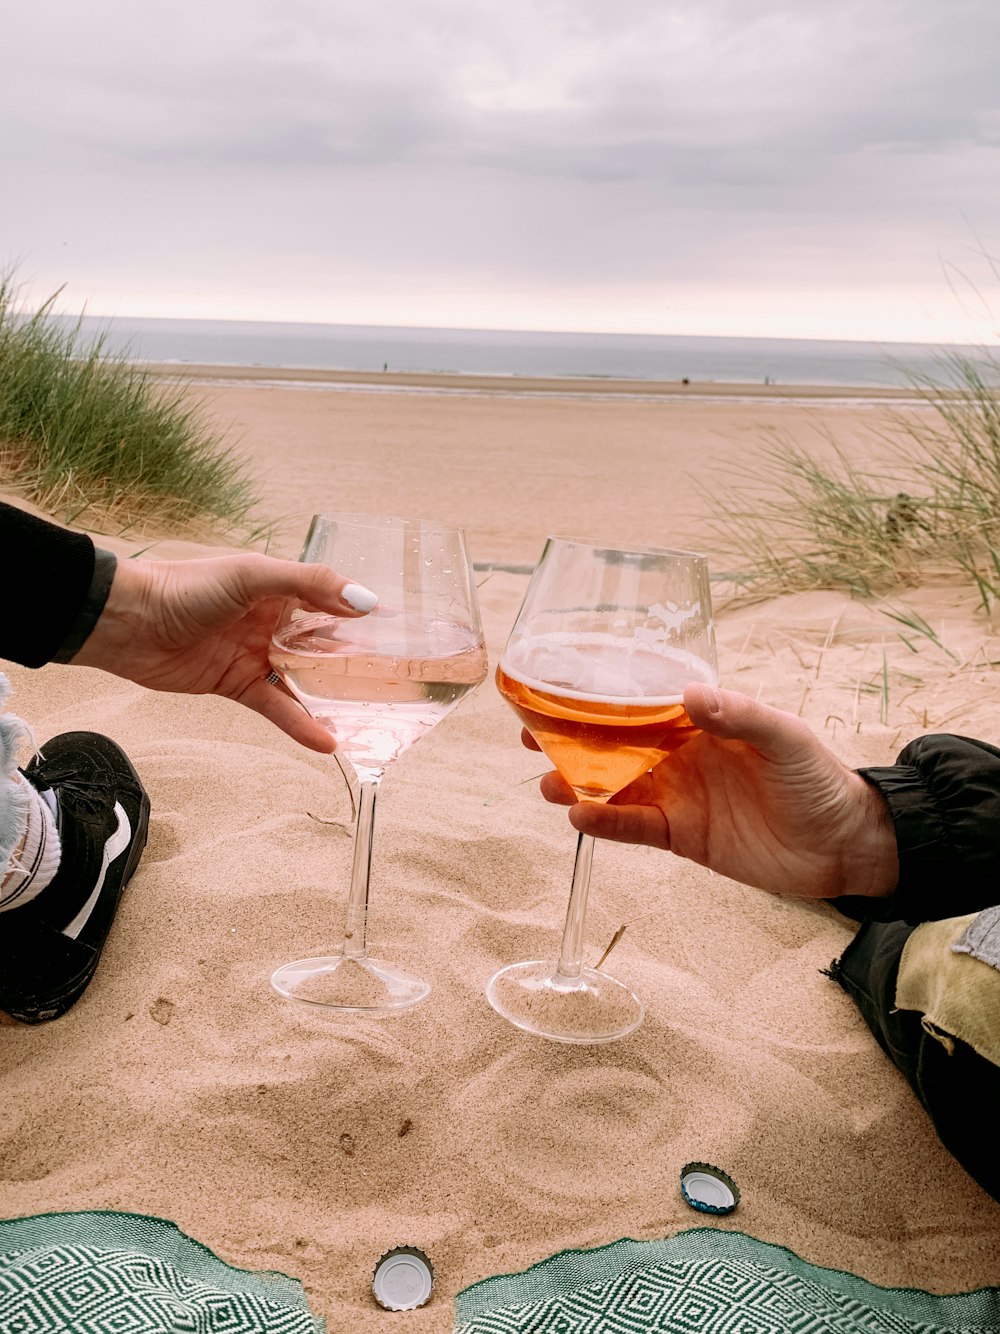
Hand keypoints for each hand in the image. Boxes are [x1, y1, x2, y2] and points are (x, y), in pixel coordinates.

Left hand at [72, 554, 375, 752]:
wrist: (127, 622)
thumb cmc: (186, 586)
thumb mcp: (253, 576)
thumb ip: (309, 585)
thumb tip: (367, 603)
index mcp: (281, 587)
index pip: (334, 599)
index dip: (365, 615)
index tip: (403, 632)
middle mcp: (274, 619)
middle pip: (326, 642)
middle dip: (359, 660)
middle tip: (398, 679)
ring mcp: (257, 653)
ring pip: (306, 678)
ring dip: (334, 697)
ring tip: (372, 717)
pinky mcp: (238, 684)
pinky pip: (278, 707)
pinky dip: (301, 724)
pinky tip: (328, 742)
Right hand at [528, 682, 898, 900]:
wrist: (846, 846)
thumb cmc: (820, 779)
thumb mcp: (785, 737)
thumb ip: (739, 716)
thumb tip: (689, 694)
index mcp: (700, 723)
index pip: (640, 705)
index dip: (599, 699)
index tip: (559, 689)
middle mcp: (681, 756)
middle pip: (614, 745)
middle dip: (571, 741)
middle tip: (530, 737)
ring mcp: (678, 797)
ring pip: (615, 788)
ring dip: (579, 784)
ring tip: (549, 783)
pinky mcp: (683, 837)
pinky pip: (635, 828)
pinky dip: (607, 824)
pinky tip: (581, 816)